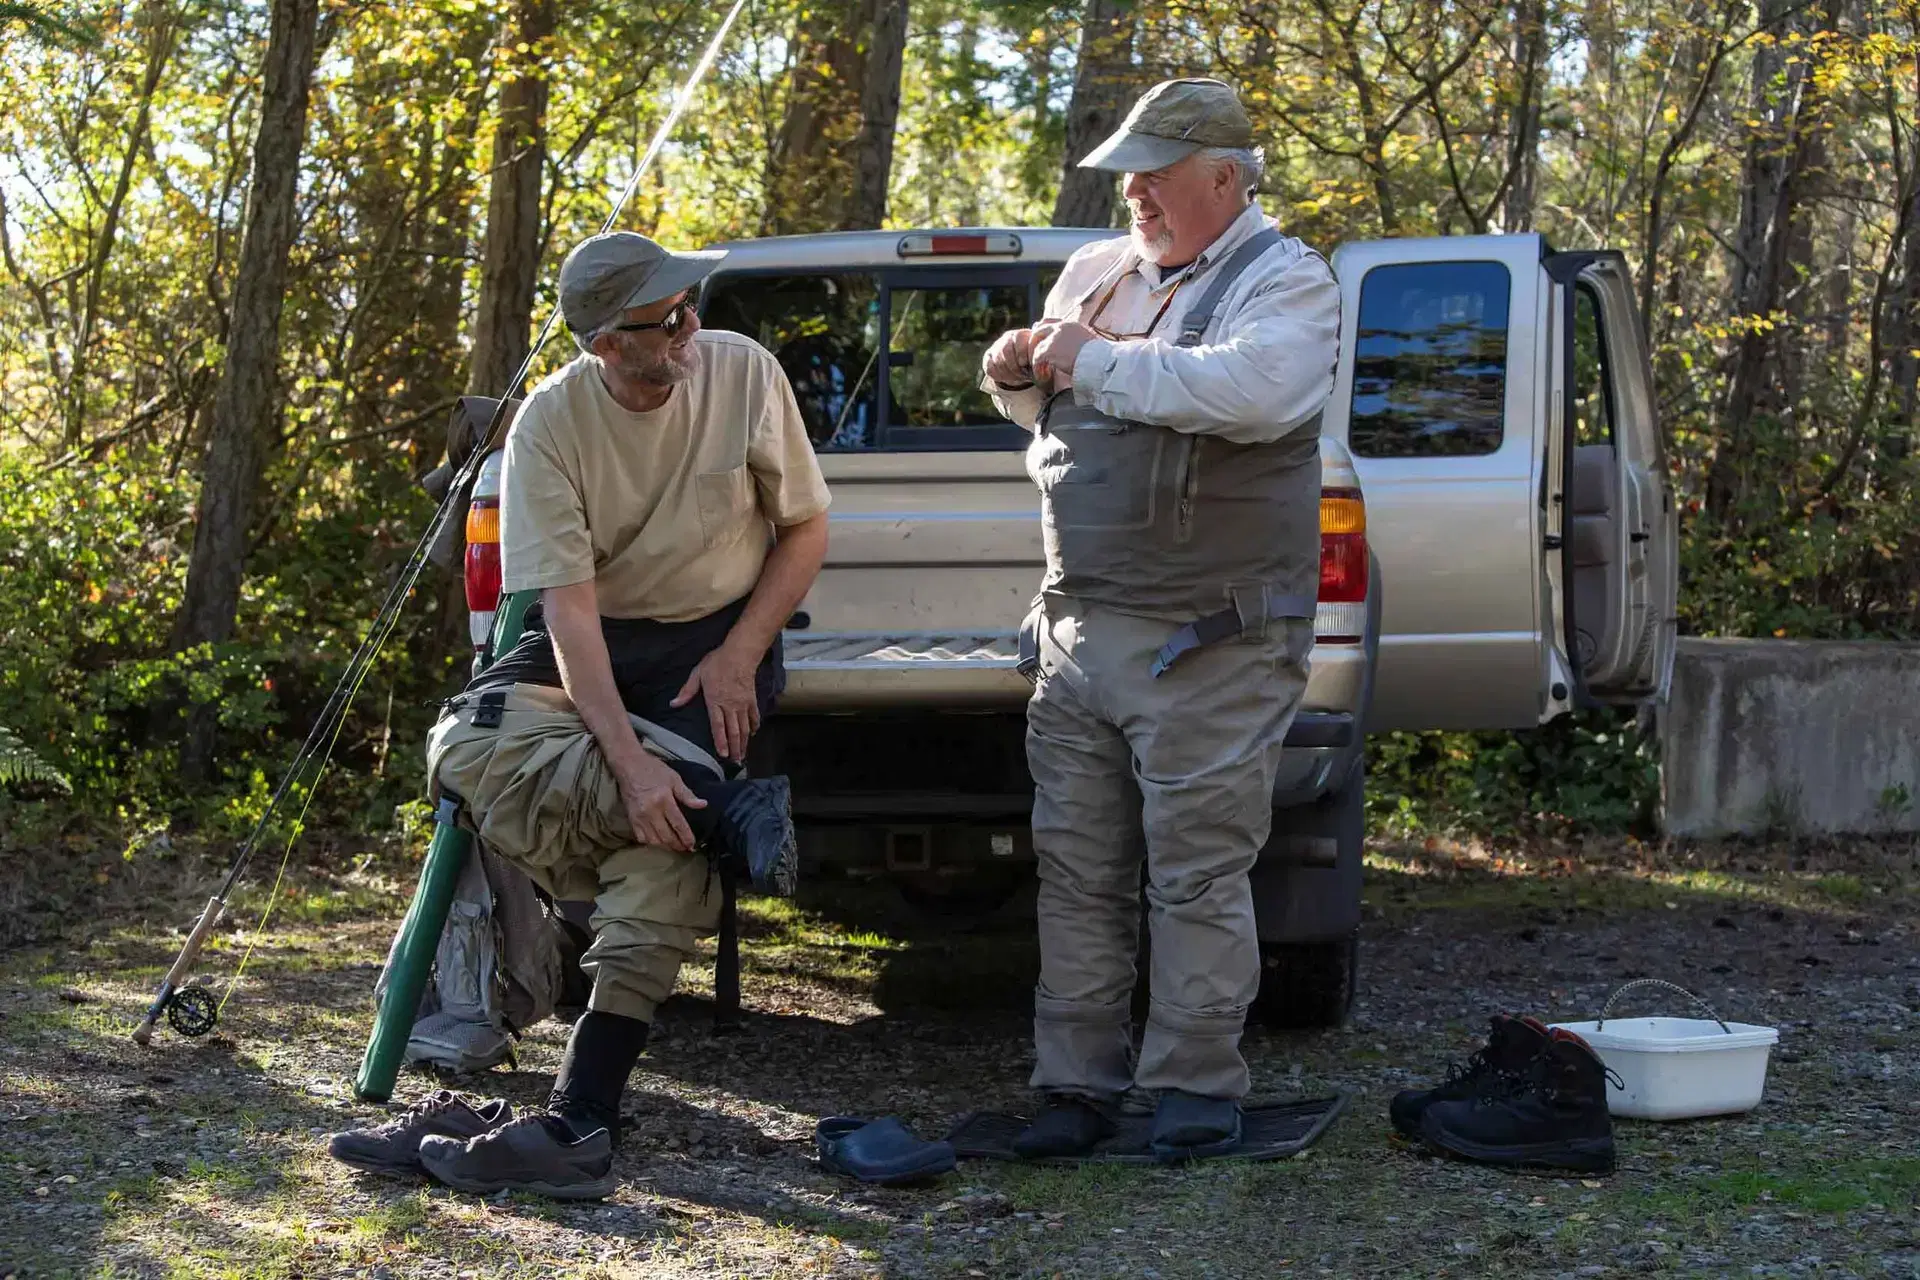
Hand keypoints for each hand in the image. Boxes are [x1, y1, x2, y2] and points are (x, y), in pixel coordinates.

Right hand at [616, 750, 706, 851]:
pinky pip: (641, 837)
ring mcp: (639, 817)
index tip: (692, 845)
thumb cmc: (653, 770)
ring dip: (665, 847)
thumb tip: (703, 805)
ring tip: (674, 848)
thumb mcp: (674, 778)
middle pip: (666, 836)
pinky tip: (658, 843)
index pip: (678, 824)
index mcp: (663, 800)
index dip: (686, 837)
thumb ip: (688, 795)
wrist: (628, 765)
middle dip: (677, 845)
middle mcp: (651, 811)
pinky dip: (651, 843)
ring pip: (653, 840)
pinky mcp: (631, 819)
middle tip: (686, 849)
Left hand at [671, 641, 761, 762]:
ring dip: (744, 743)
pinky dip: (754, 727)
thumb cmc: (717, 662)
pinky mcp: (752, 700)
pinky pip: (754, 716)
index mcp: (715, 701)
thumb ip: (687, 691)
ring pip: (744, 728)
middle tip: (735, 762)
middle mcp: (730, 706)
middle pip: (734, 731)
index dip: (720, 742)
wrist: (740, 653)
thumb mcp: (697, 674)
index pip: (718, 726)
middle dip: (734, 748)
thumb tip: (673, 704)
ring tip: (743, 755)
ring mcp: (743, 704)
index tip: (722, 755)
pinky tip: (752, 734)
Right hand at [983, 327, 1035, 387]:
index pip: (1018, 338)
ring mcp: (997, 347)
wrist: (1022, 366)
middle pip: (1006, 350)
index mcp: (1022, 335)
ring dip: (1008, 373)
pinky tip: (1007, 378)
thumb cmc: (1033, 361)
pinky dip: (999, 376)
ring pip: (998, 360)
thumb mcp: (1039, 357)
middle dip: (1014, 367)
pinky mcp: (988, 358)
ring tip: (1017, 378)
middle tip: (1022, 375)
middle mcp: (1008, 338)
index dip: (1021, 353)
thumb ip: (1040, 355)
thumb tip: (1043, 360)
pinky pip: (990, 368)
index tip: (1025, 364)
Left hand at [1031, 320, 1094, 389]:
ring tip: (1042, 371)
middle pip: (1039, 329)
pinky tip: (1043, 376)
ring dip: (1037, 359)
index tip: (1039, 341)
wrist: (1099, 361)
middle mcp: (1061, 327)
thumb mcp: (1088, 344)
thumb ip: (1077, 343)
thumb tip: (1074, 351)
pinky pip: (1037, 358)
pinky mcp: (1049, 349)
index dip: (1042, 331)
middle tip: (1034, 357)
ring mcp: (1054, 337)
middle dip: (1034, 342)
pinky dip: (1038, 368)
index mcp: (1071, 325)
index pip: (1050, 322)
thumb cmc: (1099, 358)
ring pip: (1036, 346)